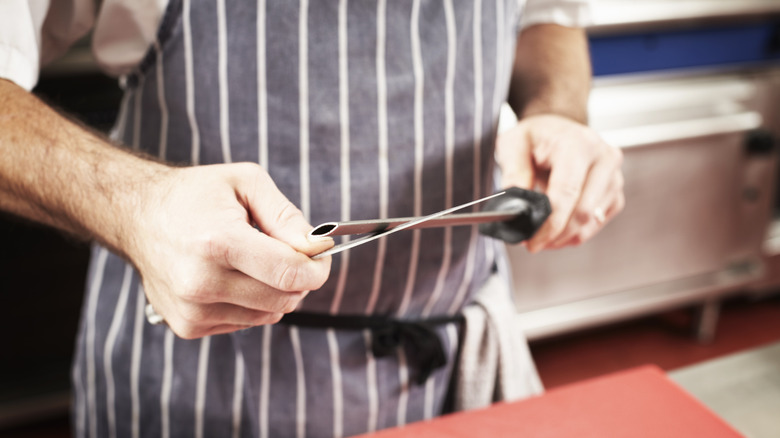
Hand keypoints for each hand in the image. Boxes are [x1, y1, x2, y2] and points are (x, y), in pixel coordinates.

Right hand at [128, 163, 332, 338]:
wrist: (137, 216)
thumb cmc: (194, 196)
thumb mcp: (246, 183)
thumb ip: (287, 216)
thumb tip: (317, 246)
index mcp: (218, 242)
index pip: (290, 273)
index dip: (318, 267)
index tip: (321, 255)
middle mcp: (202, 282)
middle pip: (285, 298)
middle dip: (300, 278)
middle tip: (290, 254)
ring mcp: (192, 310)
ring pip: (269, 315)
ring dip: (274, 291)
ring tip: (252, 261)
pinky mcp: (188, 326)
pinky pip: (246, 323)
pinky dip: (251, 303)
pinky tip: (230, 277)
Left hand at [495, 114, 623, 252]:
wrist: (556, 129)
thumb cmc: (535, 136)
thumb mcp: (513, 144)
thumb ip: (513, 174)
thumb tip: (514, 206)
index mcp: (579, 144)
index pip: (566, 193)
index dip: (548, 223)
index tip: (531, 241)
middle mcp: (604, 158)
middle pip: (582, 212)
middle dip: (555, 235)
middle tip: (532, 242)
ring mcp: (614, 176)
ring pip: (591, 222)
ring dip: (564, 237)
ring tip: (542, 236)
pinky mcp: (616, 192)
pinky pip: (597, 223)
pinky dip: (576, 233)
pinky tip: (558, 231)